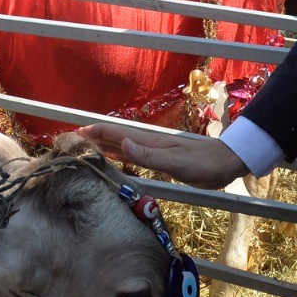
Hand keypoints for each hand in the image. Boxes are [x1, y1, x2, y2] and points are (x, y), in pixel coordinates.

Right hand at [75, 124, 247, 189]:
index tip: (74, 133)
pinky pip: (132, 154)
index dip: (94, 131)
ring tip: (85, 147)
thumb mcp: (176, 163)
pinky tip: (112, 157)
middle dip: (93, 136)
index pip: (114, 132)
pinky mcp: (159, 160)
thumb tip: (123, 143)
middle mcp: (147, 143)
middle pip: (114, 136)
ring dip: (103, 144)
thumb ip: (150, 156)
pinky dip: (118, 153)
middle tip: (71, 140)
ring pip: (121, 144)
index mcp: (148, 141)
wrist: (224, 164)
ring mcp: (153, 150)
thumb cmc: (203, 164)